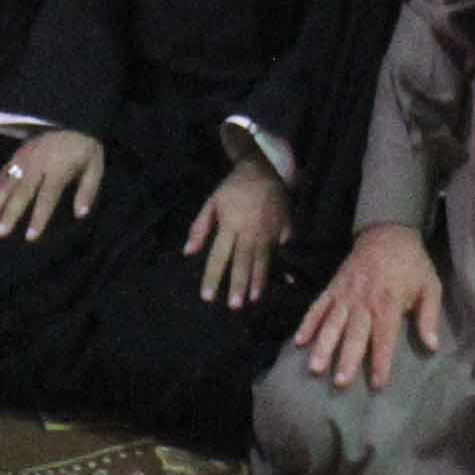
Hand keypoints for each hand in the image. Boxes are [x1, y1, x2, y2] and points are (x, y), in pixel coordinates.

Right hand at [0, 125, 107, 238]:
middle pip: (22, 192)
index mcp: (59, 168)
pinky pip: (1, 175)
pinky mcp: (16, 155)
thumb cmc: (84, 146)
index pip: (47, 196)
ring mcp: (24, 158)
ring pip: (7, 183)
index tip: (30, 237)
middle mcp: (38, 164)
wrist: (69, 116)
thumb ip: (87, 190)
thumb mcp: (94, 165)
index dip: (38, 217)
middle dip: (10, 213)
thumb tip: (81, 214)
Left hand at [183, 152, 289, 306]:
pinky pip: (284, 251)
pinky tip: (286, 282)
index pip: (219, 256)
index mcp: (230, 226)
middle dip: (238, 285)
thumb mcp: (212, 202)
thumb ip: (200, 227)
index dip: (213, 277)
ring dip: (258, 281)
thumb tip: (188, 251)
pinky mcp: (285, 229)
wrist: (266, 168)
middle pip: (242, 262)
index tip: (208, 297)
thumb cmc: (234, 187)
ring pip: (263, 260)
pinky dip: (285, 266)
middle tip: (234, 306)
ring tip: (254, 299)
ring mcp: (270, 232)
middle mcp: (250, 232)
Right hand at [291, 221, 444, 389]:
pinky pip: (317, 307)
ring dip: (323, 345)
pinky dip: (307, 323)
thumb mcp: (430, 286)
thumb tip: (432, 346)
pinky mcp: (332, 288)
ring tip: (314, 367)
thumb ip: (428, 316)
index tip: (377, 383)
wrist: (387, 233)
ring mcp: (345, 294)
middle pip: (354, 333)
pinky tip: (298, 342)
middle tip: (340, 382)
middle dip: (346, 358)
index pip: (385, 336)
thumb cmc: (411, 265)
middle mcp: (364, 301)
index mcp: (388, 302)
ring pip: (332, 323)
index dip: (381, 360)